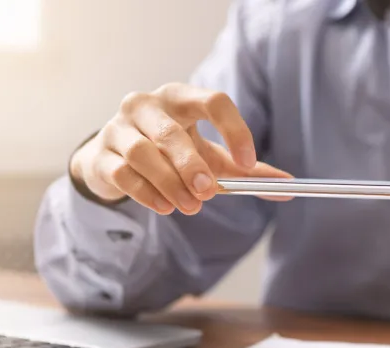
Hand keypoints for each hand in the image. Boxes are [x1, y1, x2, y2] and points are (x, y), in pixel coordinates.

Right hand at [70, 82, 290, 214]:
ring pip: (144, 153)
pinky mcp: (100, 155)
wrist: (116, 163)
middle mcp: (146, 105)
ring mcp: (118, 128)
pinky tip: (165, 207)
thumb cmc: (172, 155)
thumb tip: (289, 187)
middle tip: (210, 193)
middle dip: (192, 165)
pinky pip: (123, 173)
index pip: (212, 100)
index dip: (233, 129)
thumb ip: (248, 172)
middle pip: (171, 132)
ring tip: (190, 206)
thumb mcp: (213, 159)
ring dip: (170, 183)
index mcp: (180, 98)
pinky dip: (146, 193)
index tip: (247, 162)